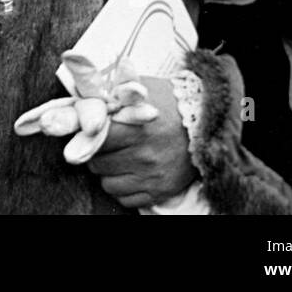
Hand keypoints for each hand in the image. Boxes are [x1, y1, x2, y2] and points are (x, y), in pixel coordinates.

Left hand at [86, 75, 195, 207]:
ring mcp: (152, 176)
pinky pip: (125, 200)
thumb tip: (84, 97)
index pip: (94, 140)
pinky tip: (129, 172)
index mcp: (135, 129)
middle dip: (95, 154)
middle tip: (103, 144)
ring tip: (117, 158)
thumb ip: (113, 94)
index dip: (86, 135)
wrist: (207, 124)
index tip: (85, 132)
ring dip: (108, 172)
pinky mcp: (160, 191)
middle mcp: (143, 156)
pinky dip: (122, 188)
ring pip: (107, 184)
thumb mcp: (143, 91)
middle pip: (96, 164)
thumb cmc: (170, 103)